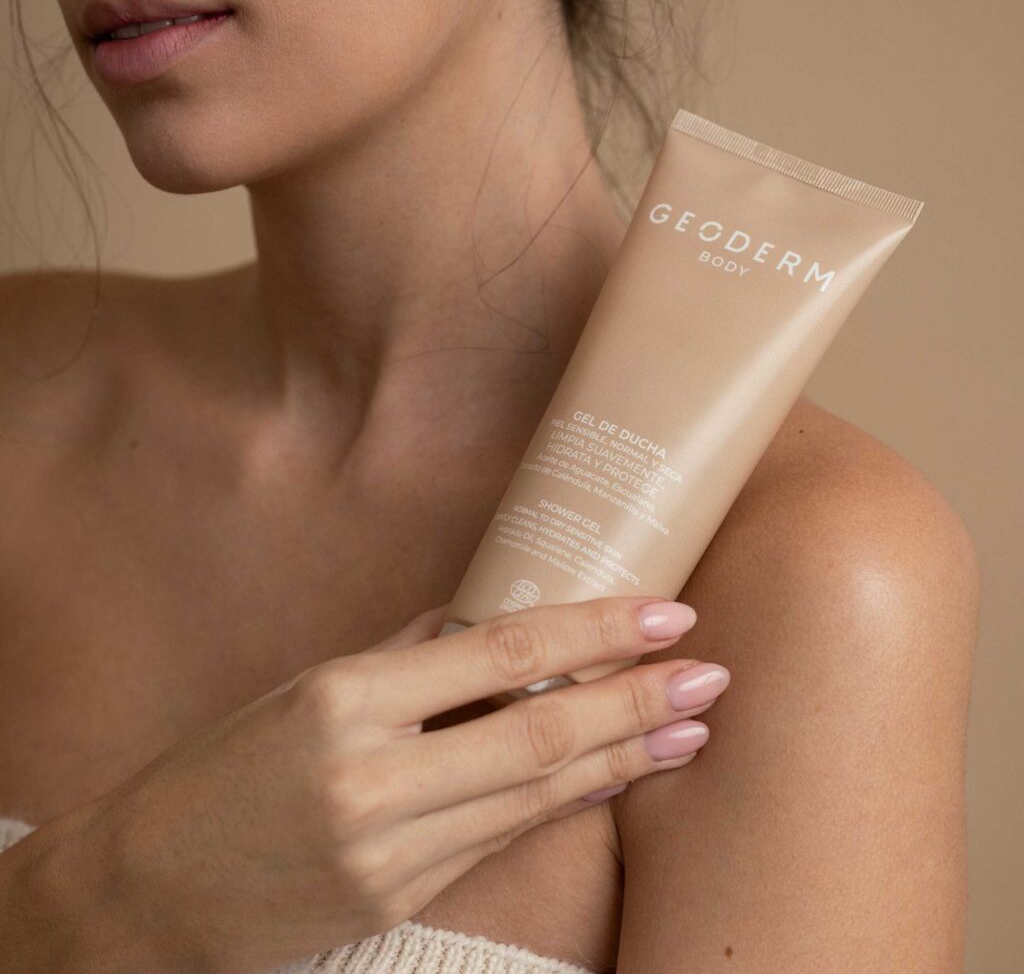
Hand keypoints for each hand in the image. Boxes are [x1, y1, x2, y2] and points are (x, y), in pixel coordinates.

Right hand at [69, 596, 729, 971]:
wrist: (147, 892)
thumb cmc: (225, 769)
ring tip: (690, 726)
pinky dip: (569, 802)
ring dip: (623, 758)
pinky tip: (616, 776)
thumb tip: (492, 624)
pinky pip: (505, 836)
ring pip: (536, 793)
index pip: (500, 651)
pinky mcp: (400, 900)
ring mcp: (392, 851)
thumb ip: (406, 658)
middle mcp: (374, 775)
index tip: (662, 612)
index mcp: (346, 699)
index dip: (593, 629)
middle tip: (709, 672)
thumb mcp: (307, 689)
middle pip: (539, 730)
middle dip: (636, 699)